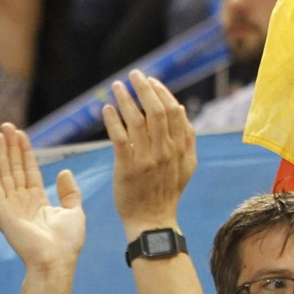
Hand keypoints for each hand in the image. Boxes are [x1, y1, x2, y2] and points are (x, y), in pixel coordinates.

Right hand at [0, 124, 85, 271]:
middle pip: (15, 168)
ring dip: (1, 154)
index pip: (29, 171)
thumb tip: (64, 171)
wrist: (57, 261)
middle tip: (7, 126)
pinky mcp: (3, 214)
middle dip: (11, 147)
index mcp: (38, 202)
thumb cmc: (67, 243)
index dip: (25, 153)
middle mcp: (22, 202)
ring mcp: (11, 207)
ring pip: (5, 174)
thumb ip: (70, 192)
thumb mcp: (74, 211)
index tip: (21, 134)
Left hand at [104, 71, 197, 237]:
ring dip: (126, 100)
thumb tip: (179, 107)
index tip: (150, 80)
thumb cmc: (167, 190)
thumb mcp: (187, 164)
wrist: (152, 220)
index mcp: (181, 147)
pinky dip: (113, 121)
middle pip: (156, 111)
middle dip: (145, 88)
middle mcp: (166, 151)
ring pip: (137, 121)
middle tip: (134, 74)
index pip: (173, 111)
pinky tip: (106, 108)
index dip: (161, 92)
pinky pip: (120, 139)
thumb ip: (187, 137)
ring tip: (117, 86)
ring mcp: (147, 160)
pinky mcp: (127, 169)